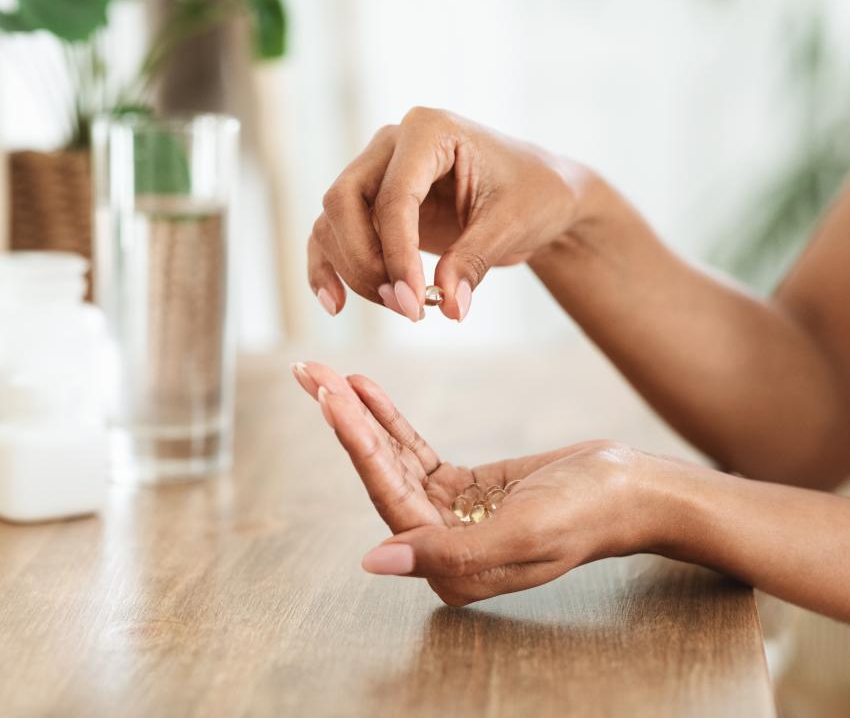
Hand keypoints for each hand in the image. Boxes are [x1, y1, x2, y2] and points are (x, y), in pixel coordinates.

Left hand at [291, 361, 665, 605]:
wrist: (631, 491)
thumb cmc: (587, 514)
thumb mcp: (523, 531)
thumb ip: (449, 552)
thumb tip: (374, 561)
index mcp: (450, 568)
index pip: (389, 497)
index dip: (356, 444)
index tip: (327, 397)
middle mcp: (441, 547)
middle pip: (380, 475)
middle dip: (344, 422)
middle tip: (310, 373)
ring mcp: (449, 516)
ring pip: (391, 459)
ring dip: (360, 416)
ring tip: (328, 373)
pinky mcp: (462, 488)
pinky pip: (414, 451)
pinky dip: (390, 420)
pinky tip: (365, 390)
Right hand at [308, 107, 594, 321]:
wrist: (540, 195)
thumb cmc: (533, 194)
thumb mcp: (513, 225)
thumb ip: (474, 261)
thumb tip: (450, 307)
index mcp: (430, 130)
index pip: (394, 196)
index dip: (398, 255)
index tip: (415, 303)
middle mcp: (391, 145)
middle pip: (344, 202)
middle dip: (366, 263)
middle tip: (406, 308)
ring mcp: (374, 172)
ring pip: (333, 222)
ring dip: (356, 272)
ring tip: (402, 308)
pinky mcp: (370, 205)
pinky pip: (332, 235)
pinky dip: (329, 269)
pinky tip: (336, 304)